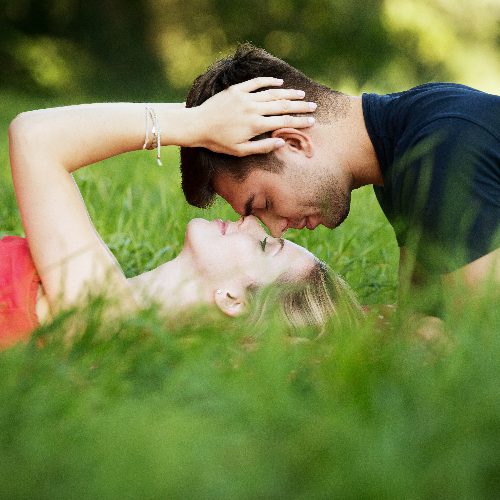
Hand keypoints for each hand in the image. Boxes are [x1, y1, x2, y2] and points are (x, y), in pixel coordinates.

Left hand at [193, 77, 316, 155]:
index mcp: (256, 125)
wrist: (197, 125)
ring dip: (289, 93)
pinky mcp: (236, 90)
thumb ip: (262, 147)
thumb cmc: (218, 142)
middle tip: (313, 106)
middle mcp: (253, 109)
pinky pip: (256, 83)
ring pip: (272, 93)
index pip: (284, 122)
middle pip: (282, 106)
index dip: (300, 121)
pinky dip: (269, 82)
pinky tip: (279, 83)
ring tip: (301, 95)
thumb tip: (282, 142)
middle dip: (300, 107)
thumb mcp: (240, 150)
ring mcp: (245, 97)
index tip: (312, 121)